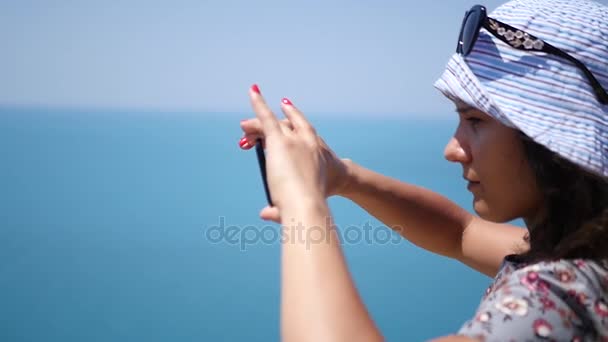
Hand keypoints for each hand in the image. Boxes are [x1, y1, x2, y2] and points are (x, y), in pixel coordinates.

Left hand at [239, 85, 349, 221]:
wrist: (314, 199)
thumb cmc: (313, 202)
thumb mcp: (298, 201)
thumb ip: (278, 208)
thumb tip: (264, 214)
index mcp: (314, 150)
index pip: (300, 133)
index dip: (289, 128)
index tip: (276, 132)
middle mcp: (305, 140)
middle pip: (284, 127)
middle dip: (267, 128)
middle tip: (249, 135)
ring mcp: (292, 139)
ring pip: (272, 125)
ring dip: (256, 126)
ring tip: (244, 130)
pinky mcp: (278, 139)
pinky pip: (265, 118)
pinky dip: (258, 103)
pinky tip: (253, 90)